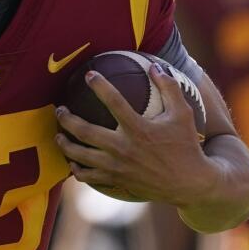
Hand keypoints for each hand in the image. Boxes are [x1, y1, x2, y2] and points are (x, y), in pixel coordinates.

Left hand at [56, 66, 210, 207]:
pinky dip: (77, 170)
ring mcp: (118, 167)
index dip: (99, 86)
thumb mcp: (183, 114)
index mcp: (138, 129)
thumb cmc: (186, 146)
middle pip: (85, 132)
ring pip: (81, 157)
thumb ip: (169, 88)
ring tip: (58, 136)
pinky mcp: (117, 181)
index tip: (89, 75)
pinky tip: (73, 163)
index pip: (114, 102)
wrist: (190, 183)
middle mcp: (123, 148)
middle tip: (59, 110)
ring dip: (65, 145)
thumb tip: (155, 66)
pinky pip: (89, 177)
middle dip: (67, 119)